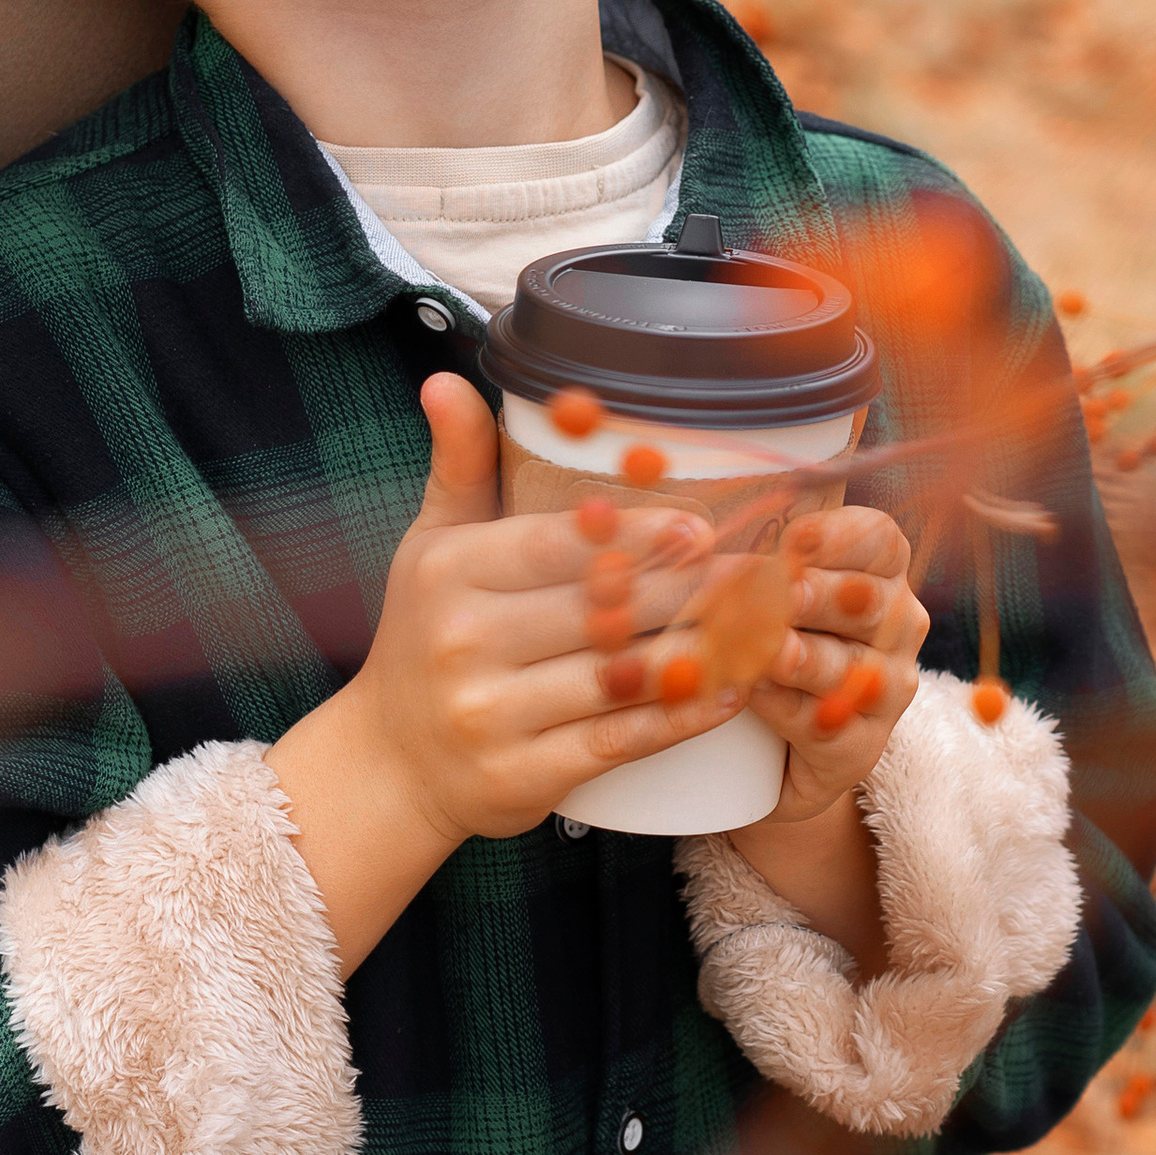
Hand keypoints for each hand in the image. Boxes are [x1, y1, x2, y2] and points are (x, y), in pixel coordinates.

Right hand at [266, 377, 740, 972]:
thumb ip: (457, 463)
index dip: (637, 536)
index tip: (702, 527)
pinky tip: (732, 691)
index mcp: (450, 573)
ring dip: (704, 649)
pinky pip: (621, 740)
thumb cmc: (423, 639)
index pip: (560, 545)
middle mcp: (464, 642)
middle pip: (604, 608)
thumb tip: (447, 378)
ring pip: (622, 675)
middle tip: (762, 571)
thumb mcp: (429, 546)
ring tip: (765, 623)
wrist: (390, 766)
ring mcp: (493, 714)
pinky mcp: (524, 776)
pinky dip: (683, 717)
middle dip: (691, 588)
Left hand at [741, 506, 929, 827]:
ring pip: (848, 667)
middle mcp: (896, 626)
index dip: (841, 535)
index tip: (797, 536)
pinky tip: (754, 697)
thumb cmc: (764, 642)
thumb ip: (747, 561)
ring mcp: (887, 689)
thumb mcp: (759, 593)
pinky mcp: (862, 746)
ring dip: (800, 657)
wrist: (772, 748)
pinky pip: (830, 726)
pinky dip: (788, 711)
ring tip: (762, 651)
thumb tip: (695, 531)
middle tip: (778, 591)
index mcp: (879, 574)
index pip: (879, 540)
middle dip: (815, 595)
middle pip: (864, 601)